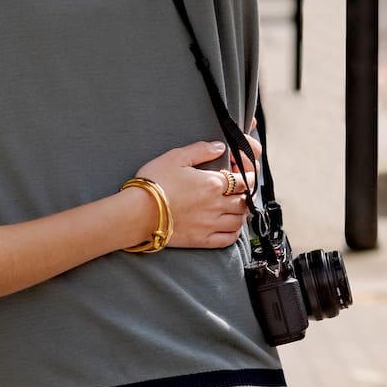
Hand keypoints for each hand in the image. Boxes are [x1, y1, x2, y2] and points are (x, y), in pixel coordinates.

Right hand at [133, 142, 251, 249]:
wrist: (138, 212)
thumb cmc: (154, 182)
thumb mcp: (176, 157)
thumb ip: (201, 150)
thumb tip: (220, 146)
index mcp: (213, 183)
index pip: (244, 180)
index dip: (248, 176)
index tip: (245, 174)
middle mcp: (216, 205)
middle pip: (244, 201)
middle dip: (245, 195)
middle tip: (240, 191)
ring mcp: (210, 224)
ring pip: (239, 221)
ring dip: (241, 213)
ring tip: (236, 208)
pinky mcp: (202, 240)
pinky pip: (228, 239)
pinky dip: (234, 233)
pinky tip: (231, 227)